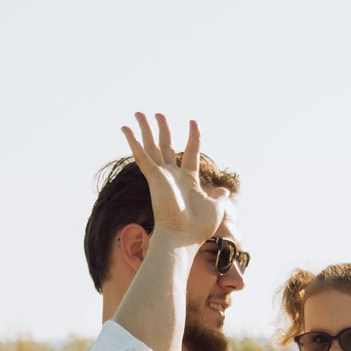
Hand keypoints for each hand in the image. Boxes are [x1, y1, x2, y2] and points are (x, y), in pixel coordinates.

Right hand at [118, 112, 227, 249]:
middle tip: (158, 115)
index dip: (193, 137)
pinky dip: (133, 142)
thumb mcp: (215, 207)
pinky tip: (126, 129)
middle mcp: (172, 176)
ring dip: (145, 130)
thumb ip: (217, 196)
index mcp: (188, 180)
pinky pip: (141, 156)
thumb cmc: (199, 226)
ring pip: (151, 147)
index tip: (193, 122)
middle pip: (166, 146)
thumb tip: (224, 190)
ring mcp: (161, 176)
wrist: (183, 236)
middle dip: (162, 130)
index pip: (191, 152)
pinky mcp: (153, 177)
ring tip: (139, 113)